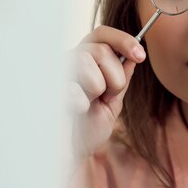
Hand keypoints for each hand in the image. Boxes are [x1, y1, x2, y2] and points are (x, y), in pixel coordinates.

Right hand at [66, 25, 145, 156]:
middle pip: (101, 49)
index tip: (141, 56)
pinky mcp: (46, 88)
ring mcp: (56, 72)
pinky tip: (74, 111)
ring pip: (87, 64)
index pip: (102, 34)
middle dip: (114, 77)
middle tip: (107, 96)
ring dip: (97, 90)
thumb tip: (134, 54)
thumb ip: (123, 77)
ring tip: (88, 104)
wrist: (69, 153)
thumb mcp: (113, 101)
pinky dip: (81, 104)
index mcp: (85, 59)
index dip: (123, 40)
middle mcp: (69, 60)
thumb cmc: (88, 127)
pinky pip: (73, 87)